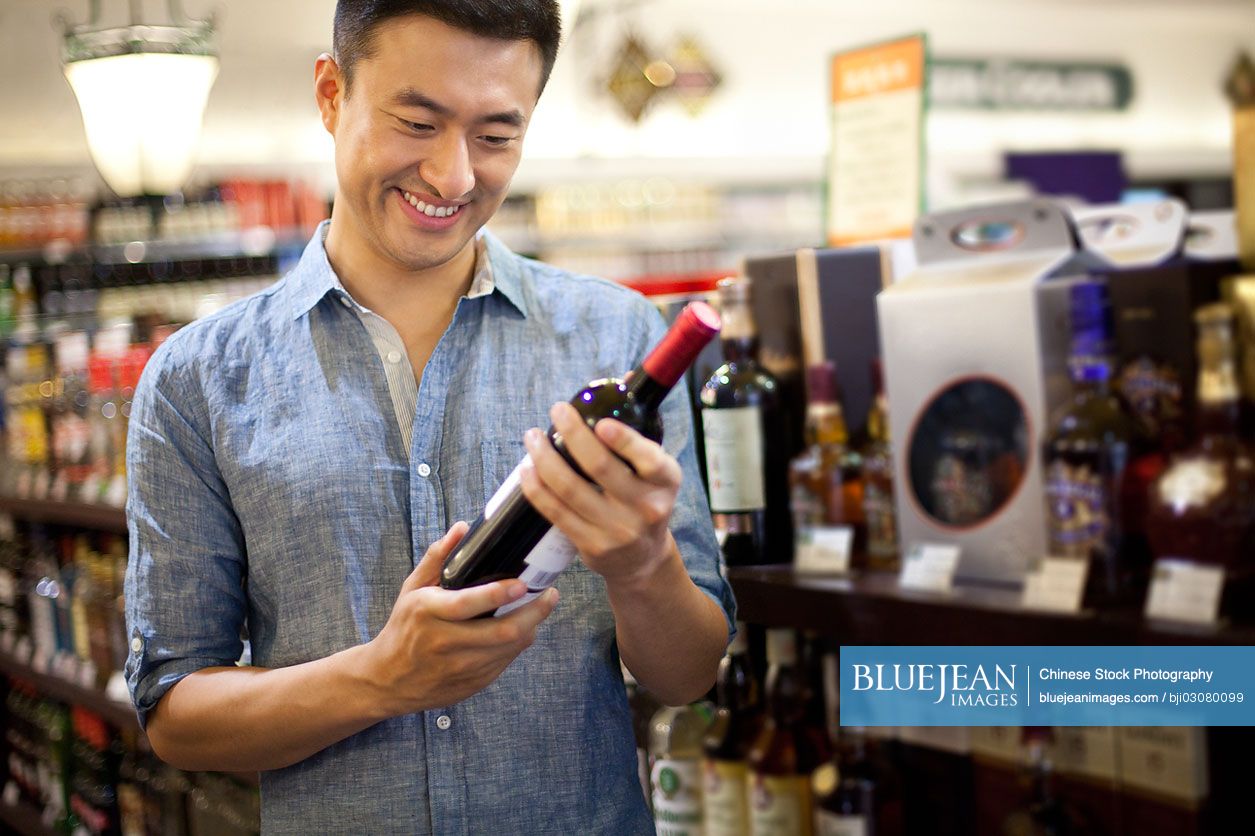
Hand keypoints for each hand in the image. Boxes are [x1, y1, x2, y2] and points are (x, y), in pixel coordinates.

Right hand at [363, 522, 558, 715]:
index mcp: (428, 612)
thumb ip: (437, 558)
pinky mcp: (471, 684)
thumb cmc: (404, 628)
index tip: (523, 583)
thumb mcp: (412, 589)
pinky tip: (523, 629)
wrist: (387, 680)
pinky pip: (504, 663)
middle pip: (502, 631)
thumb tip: (462, 528)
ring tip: (541, 607)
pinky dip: (518, 644)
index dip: (499, 593)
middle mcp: (444, 642)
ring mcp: (459, 667)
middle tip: (551, 594)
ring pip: (509, 649)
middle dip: (534, 612)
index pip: (467, 604)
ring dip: (531, 627)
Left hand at [519, 401, 682, 589]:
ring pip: (570, 488)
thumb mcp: (655, 473)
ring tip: (532, 437)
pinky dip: (536, 488)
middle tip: (556, 410)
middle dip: (572, 434)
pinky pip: (555, 512)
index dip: (623, 441)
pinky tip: (527, 469)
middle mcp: (646, 507)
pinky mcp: (592, 546)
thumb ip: (636, 439)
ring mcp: (618, 530)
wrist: (643, 560)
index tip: (599, 423)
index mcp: (666, 481)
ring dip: (544, 458)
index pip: (649, 459)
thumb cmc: (643, 501)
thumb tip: (620, 383)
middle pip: (600, 468)